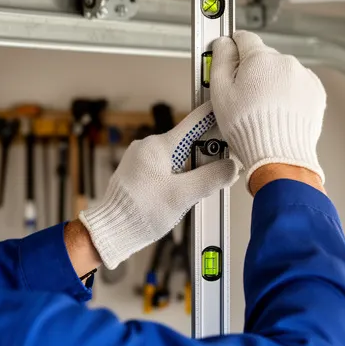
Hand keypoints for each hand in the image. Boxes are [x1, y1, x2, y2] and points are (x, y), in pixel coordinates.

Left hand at [79, 102, 238, 268]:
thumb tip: (232, 166)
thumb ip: (211, 178)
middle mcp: (148, 146)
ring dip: (193, 170)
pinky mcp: (139, 172)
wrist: (112, 229)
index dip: (216, 118)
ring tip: (198, 189)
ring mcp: (141, 159)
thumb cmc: (141, 211)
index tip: (232, 115)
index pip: (194, 122)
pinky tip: (182, 193)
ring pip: (178, 157)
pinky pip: (166, 167)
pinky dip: (179, 176)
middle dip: (207, 155)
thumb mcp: (183, 195)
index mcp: (158, 145)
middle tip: (221, 170)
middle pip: (188, 142)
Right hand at [210, 30, 326, 185]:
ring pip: (281, 72)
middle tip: (242, 96)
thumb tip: (223, 44)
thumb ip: (220, 60)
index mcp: (260, 58)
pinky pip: (298, 85)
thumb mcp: (220, 92)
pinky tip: (277, 111)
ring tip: (261, 109)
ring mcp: (303, 77)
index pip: (244, 38)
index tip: (230, 55)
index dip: (233, 47)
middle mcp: (285, 62)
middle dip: (252, 71)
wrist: (279, 155)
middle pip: (263, 57)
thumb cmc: (249, 128)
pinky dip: (288, 95)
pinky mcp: (315, 93)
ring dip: (272, 83)